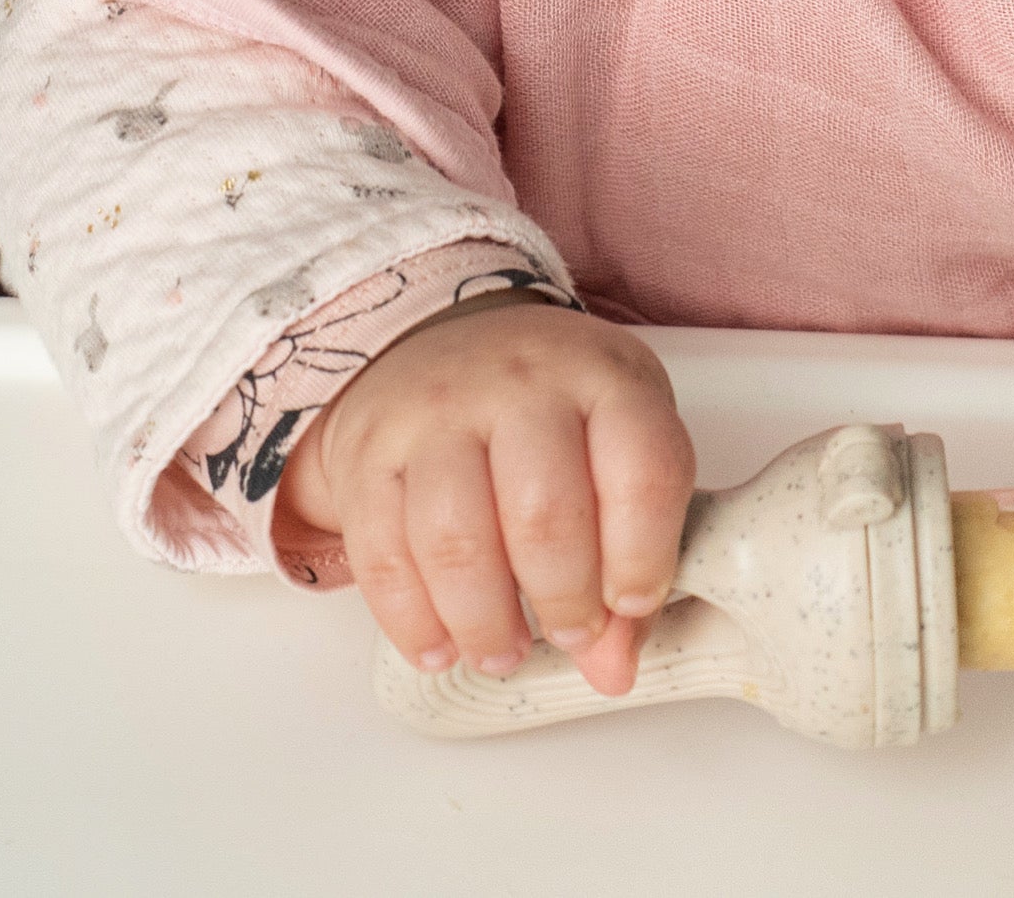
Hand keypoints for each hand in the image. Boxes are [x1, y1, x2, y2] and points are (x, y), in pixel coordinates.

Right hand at [278, 296, 693, 697]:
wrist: (439, 343)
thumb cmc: (550, 409)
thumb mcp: (615, 447)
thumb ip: (632, 556)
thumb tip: (614, 671)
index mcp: (606, 378)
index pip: (642, 472)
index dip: (643, 559)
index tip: (629, 606)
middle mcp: (520, 385)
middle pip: (545, 515)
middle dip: (564, 602)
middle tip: (569, 637)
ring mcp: (436, 415)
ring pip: (458, 540)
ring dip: (485, 622)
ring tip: (503, 651)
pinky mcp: (369, 456)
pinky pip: (384, 556)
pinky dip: (413, 621)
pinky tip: (440, 647)